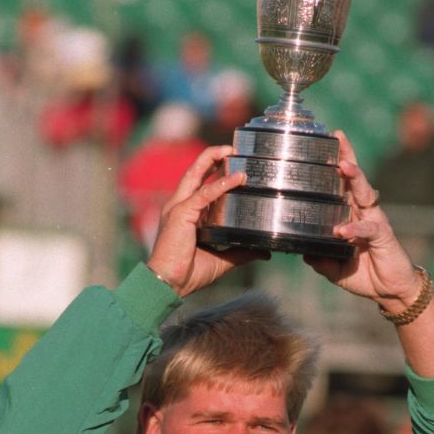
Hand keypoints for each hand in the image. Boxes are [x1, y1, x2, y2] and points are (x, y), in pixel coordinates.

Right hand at [146, 145, 265, 296]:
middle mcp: (180, 206)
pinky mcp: (181, 213)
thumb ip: (241, 252)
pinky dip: (222, 184)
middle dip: (212, 157)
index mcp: (186, 215)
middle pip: (194, 172)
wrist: (168, 283)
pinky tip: (238, 178)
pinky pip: (204, 193)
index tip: (234, 164)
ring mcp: (178, 207)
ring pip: (195, 173)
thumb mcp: (222, 260)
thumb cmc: (188, 273)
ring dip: (212, 158)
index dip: (214, 172)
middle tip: (233, 149)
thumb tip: (264, 252)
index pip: (200, 185)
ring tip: (231, 150)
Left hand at [301, 131, 425, 311]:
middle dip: (346, 156)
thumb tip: (298, 249)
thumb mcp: (330, 266)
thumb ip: (316, 255)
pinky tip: (343, 230)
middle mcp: (362, 212)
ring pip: (365, 193)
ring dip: (355, 178)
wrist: (389, 290)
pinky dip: (355, 229)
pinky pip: (369, 229)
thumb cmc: (362, 272)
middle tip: (338, 137)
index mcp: (349, 213)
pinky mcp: (384, 236)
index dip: (333, 165)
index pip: (340, 185)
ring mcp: (374, 221)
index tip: (319, 145)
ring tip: (344, 165)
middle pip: (354, 178)